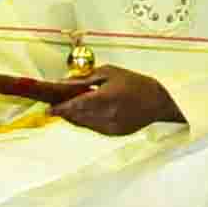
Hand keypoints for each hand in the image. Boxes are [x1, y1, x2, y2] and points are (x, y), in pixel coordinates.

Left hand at [58, 66, 183, 136]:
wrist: (158, 101)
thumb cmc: (135, 83)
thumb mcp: (110, 72)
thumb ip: (86, 78)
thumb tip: (65, 82)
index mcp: (106, 97)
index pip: (76, 105)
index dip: (60, 108)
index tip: (49, 109)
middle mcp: (108, 114)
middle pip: (77, 116)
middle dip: (65, 112)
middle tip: (55, 107)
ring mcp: (111, 126)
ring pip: (84, 124)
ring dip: (74, 117)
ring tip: (67, 110)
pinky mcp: (114, 133)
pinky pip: (93, 128)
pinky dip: (86, 122)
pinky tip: (84, 115)